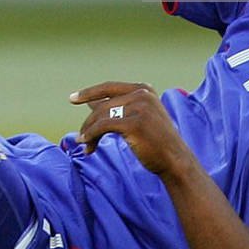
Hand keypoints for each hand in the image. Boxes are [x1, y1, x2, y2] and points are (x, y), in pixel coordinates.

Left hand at [70, 82, 191, 179]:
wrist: (176, 161)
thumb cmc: (156, 142)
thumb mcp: (137, 119)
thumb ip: (116, 108)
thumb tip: (90, 103)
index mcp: (144, 89)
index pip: (109, 87)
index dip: (89, 92)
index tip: (73, 98)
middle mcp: (142, 94)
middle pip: (103, 105)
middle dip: (89, 122)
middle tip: (81, 138)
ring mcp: (140, 107)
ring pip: (102, 116)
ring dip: (89, 131)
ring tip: (84, 145)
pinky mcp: (134, 123)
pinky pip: (103, 127)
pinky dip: (91, 135)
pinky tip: (87, 145)